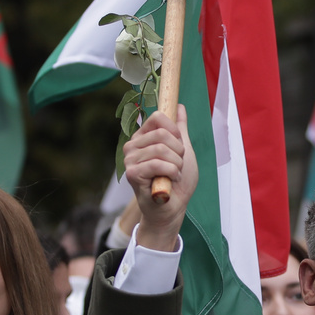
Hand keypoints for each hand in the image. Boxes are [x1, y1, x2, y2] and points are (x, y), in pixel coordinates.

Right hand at [123, 105, 197, 251]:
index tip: (180, 147)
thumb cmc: (178, 182)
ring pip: (162, 149)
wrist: (173, 207)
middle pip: (162, 134)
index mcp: (144, 137)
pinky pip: (157, 164)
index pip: (158, 117)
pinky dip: (172, 173)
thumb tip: (180, 106)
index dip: (175, 132)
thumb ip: (180, 129)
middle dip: (179, 152)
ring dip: (177, 164)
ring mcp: (130, 159)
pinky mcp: (132, 173)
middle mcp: (133, 145)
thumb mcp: (184, 151)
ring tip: (174, 175)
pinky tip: (169, 181)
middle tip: (178, 166)